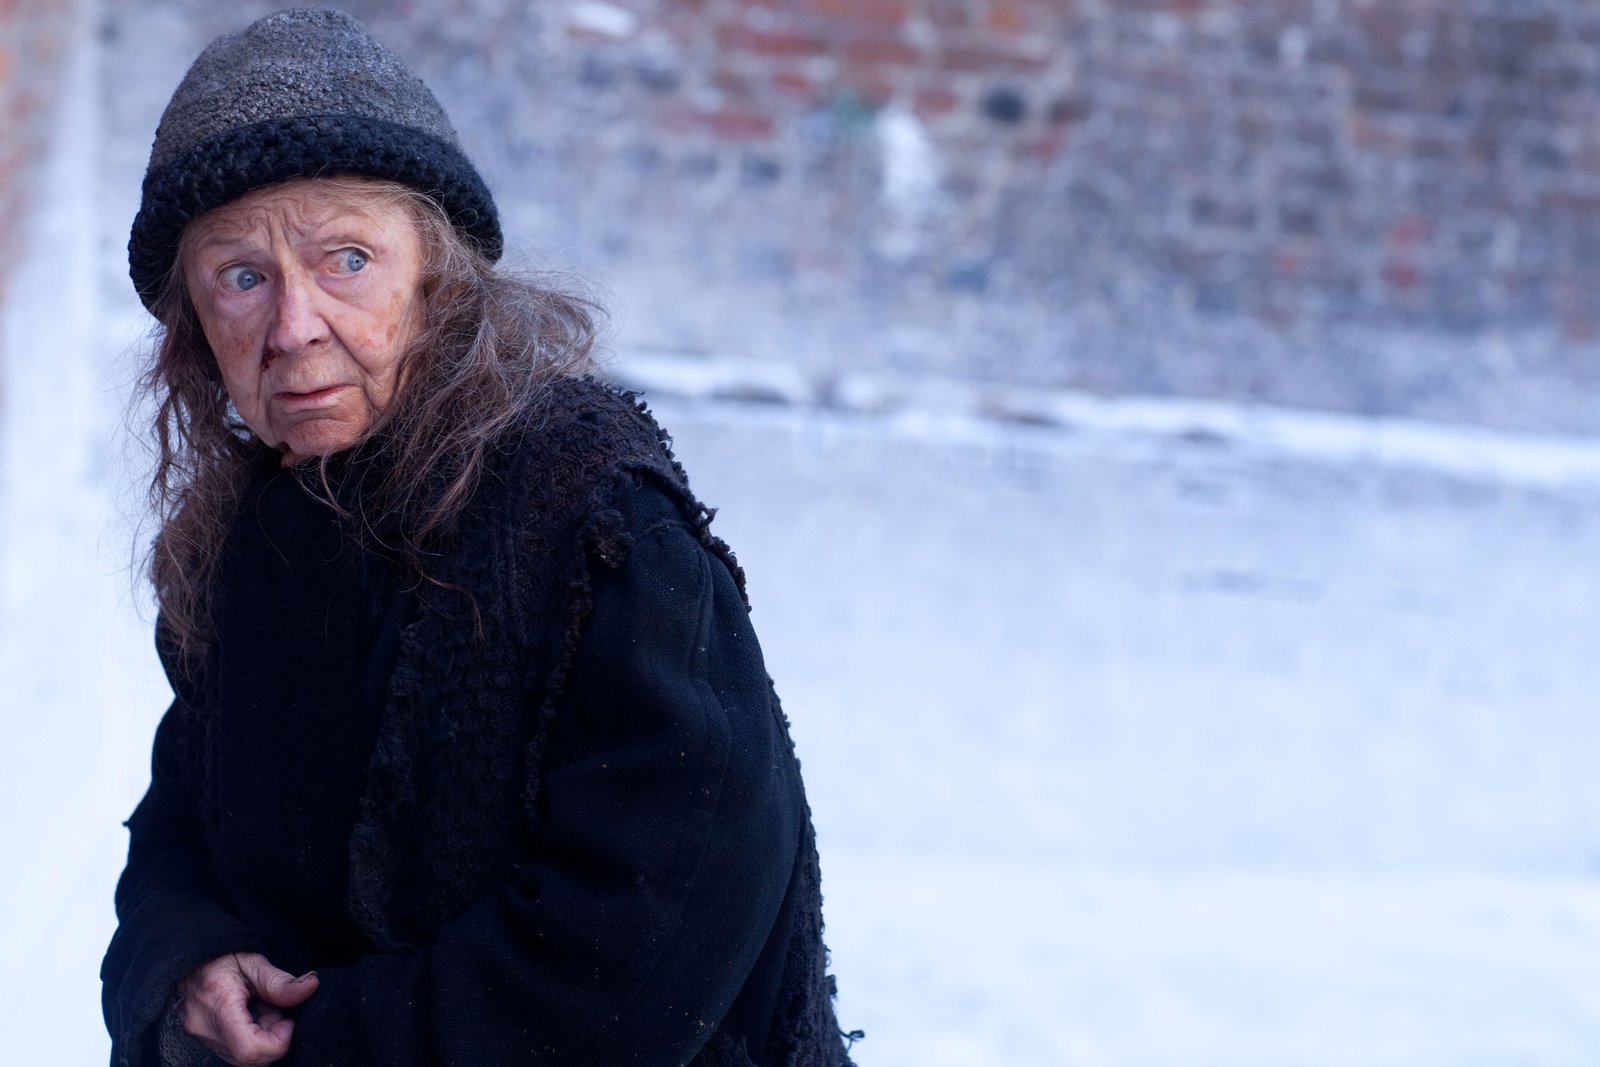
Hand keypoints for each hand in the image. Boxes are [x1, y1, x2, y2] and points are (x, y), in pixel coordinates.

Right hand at [177, 952, 318, 1065]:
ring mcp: (201, 1037)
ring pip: (243, 1058)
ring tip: (262, 1008)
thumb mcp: (253, 961)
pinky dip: (250, 1038)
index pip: (250, 1049)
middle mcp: (204, 1028)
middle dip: (272, 1038)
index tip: (287, 1020)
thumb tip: (311, 985)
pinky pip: (234, 1051)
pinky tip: (251, 1015)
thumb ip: (280, 980)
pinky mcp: (203, 1039)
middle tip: (274, 1009)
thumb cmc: (222, 956)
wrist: (191, 958)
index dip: (277, 1042)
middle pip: (249, 1058)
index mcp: (218, 1005)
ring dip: (262, 1037)